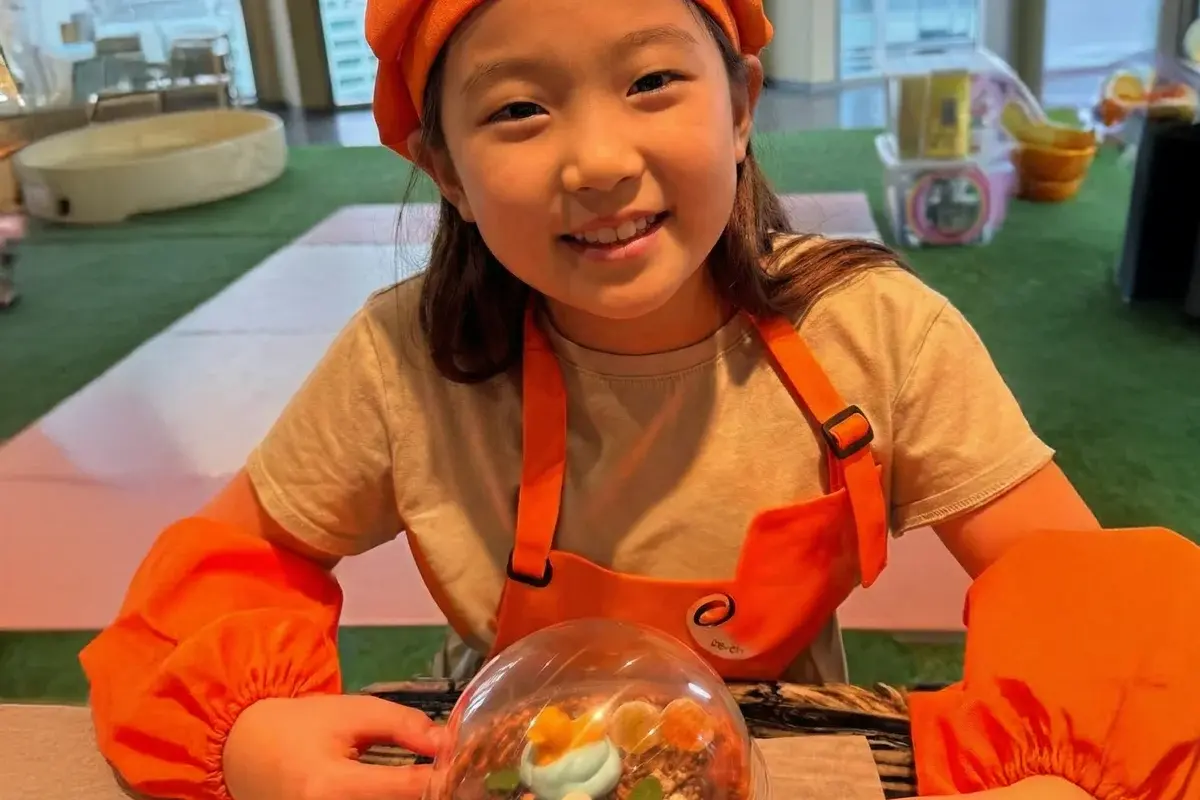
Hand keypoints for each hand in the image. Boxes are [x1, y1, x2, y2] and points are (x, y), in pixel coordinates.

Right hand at [223, 694, 446, 799]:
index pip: (408, 788)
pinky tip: (407, 791)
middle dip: (433, 793)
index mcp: (333, 787)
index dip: (445, 776)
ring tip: (433, 783)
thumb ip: (404, 725)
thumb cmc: (302, 727)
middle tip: (458, 778)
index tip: (467, 761)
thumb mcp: (354, 712)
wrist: (246, 753)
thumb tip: (450, 742)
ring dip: (416, 799)